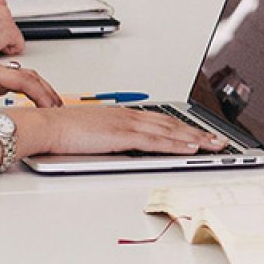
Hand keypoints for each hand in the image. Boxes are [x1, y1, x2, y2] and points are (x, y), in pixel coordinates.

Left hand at [0, 62, 61, 121]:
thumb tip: (12, 131)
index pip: (24, 80)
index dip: (42, 95)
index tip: (52, 109)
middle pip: (29, 76)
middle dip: (47, 92)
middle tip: (59, 109)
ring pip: (26, 78)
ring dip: (41, 91)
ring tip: (52, 108)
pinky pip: (17, 84)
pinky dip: (31, 93)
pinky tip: (36, 105)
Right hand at [12, 106, 226, 156]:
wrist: (44, 125)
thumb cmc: (61, 131)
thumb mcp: (92, 134)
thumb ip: (110, 139)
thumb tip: (120, 148)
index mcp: (121, 114)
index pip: (160, 121)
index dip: (182, 127)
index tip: (199, 133)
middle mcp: (128, 115)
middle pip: (171, 124)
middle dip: (198, 132)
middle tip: (219, 140)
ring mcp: (127, 124)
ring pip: (170, 131)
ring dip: (195, 138)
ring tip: (214, 145)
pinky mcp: (122, 135)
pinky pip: (156, 141)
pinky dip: (176, 144)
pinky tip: (191, 148)